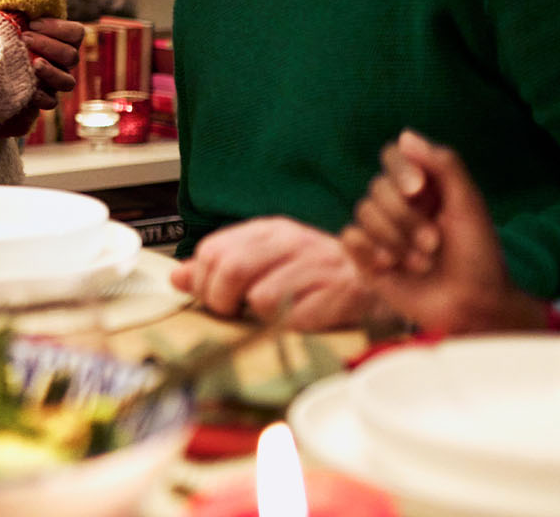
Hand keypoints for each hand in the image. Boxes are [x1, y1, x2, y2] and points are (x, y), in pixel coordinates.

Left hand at [23, 0, 82, 109]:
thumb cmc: (10, 29)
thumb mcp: (23, 10)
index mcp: (63, 39)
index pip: (77, 33)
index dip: (58, 28)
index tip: (33, 21)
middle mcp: (63, 61)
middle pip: (71, 56)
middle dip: (49, 45)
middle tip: (24, 37)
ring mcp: (55, 82)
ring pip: (67, 82)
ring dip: (51, 72)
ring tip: (32, 63)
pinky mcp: (42, 99)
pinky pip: (51, 103)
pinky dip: (41, 97)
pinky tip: (28, 89)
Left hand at [170, 216, 383, 329]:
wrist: (382, 280)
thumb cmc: (316, 274)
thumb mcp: (266, 261)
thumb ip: (221, 267)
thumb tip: (177, 277)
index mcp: (269, 230)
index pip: (213, 251)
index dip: (204, 282)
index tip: (214, 300)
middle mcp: (292, 242)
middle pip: (231, 269)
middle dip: (222, 301)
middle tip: (233, 314)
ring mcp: (318, 266)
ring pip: (261, 297)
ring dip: (259, 318)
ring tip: (272, 317)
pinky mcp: (341, 294)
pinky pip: (297, 320)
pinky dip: (291, 328)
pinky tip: (300, 323)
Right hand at [339, 130, 549, 333]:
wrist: (473, 307)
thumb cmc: (479, 258)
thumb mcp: (470, 206)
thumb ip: (444, 166)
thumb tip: (406, 135)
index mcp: (423, 189)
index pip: (393, 157)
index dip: (400, 169)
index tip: (419, 189)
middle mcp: (398, 206)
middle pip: (377, 188)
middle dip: (407, 218)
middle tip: (434, 243)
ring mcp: (380, 232)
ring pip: (363, 213)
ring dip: (396, 240)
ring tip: (422, 262)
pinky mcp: (365, 258)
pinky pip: (350, 237)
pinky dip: (371, 250)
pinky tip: (393, 266)